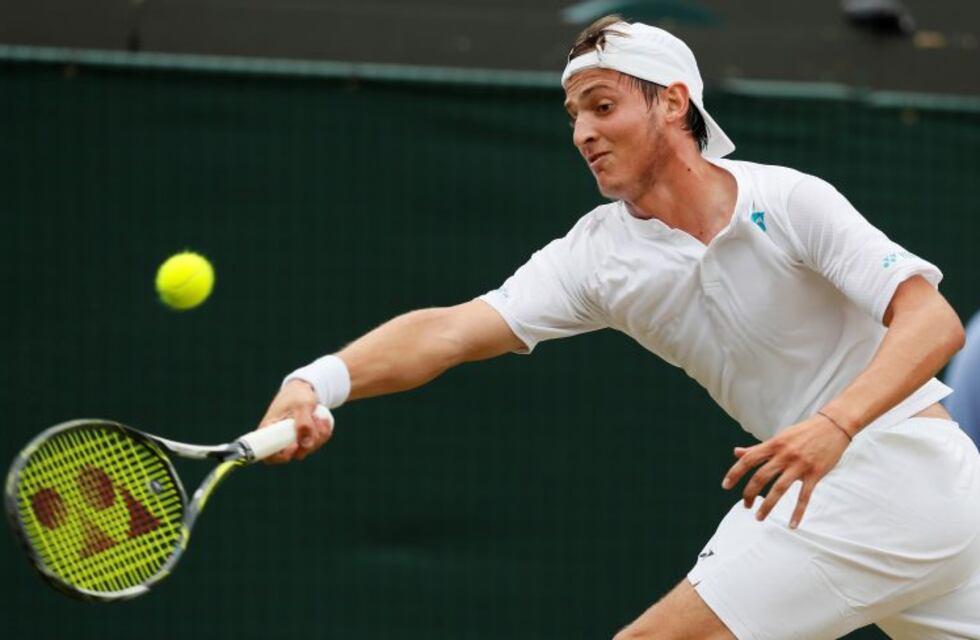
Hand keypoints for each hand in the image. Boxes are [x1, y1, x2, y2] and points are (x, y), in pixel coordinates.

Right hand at [258, 379, 333, 462]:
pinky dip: (322, 434)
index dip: (280, 457)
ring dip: (318, 436)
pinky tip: (322, 420)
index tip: (294, 445)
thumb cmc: (297, 394)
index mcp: (269, 430)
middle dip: (308, 443)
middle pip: (293, 454)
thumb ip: (304, 423)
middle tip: (314, 421)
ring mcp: (292, 440)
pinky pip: (315, 444)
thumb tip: (305, 445)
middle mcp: (279, 439)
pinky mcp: (303, 439)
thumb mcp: (302, 405)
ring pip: (306, 450)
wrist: (304, 388)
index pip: (267, 455)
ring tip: (317, 417)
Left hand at [721, 415, 850, 528]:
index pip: (748, 459)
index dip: (735, 473)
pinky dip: (798, 512)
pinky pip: (804, 496)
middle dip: (750, 493)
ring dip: (767, 506)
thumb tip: (736, 452)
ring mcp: (800, 465)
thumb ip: (757, 448)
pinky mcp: (815, 474)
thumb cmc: (802, 433)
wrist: (833, 426)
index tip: (725, 486)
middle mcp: (784, 455)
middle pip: (761, 477)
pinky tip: (792, 525)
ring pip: (779, 489)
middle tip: (745, 505)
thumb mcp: (779, 438)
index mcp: (773, 445)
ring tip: (759, 517)